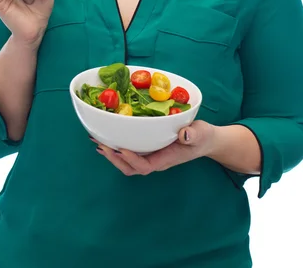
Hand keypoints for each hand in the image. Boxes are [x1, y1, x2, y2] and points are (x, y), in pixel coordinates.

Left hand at [91, 120, 215, 175]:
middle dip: (114, 159)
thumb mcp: (200, 134)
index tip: (120, 149)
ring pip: (127, 163)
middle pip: (131, 168)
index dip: (131, 160)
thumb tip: (184, 134)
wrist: (205, 141)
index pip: (145, 166)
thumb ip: (193, 135)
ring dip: (112, 154)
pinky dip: (116, 148)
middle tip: (101, 145)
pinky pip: (130, 153)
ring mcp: (151, 156)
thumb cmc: (202, 137)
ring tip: (98, 142)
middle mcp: (156, 160)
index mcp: (166, 159)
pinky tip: (107, 139)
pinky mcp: (149, 150)